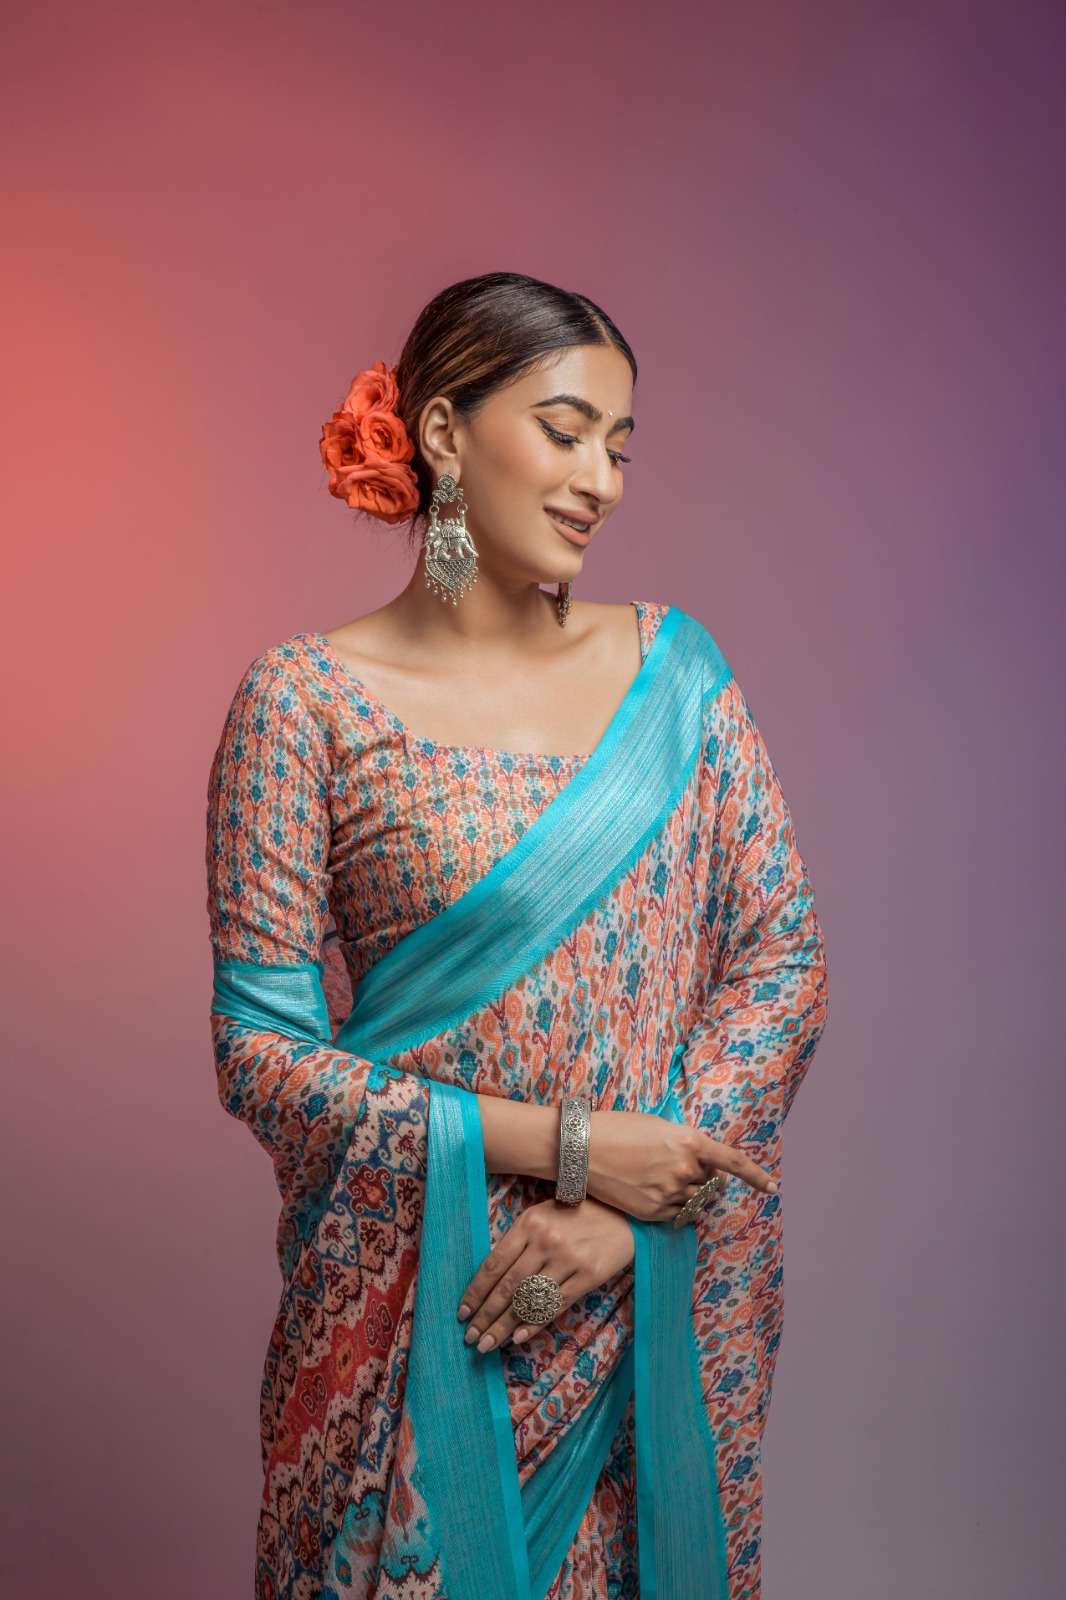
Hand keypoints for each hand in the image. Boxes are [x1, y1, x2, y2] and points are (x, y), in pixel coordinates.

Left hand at [456, 1197, 633, 1354]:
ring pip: (529, 1300)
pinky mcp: (589, 1275)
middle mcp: (546, 1241)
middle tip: (470, 1338)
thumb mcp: (541, 1216)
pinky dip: (534, 1324)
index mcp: (529, 1223)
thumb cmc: (574, 1215)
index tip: (463, 1313)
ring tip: (487, 1345)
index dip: (476, 1292)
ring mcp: (568, 1259)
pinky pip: (556, 1305)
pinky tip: (518, 1337)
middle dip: (486, 1316)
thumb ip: (517, 1243)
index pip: (494, 1265)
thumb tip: (490, 1281)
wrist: (622, 1213)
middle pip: (508, 1287)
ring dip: (504, 1326)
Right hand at [585, 1109, 777, 1221]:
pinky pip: (676, 1214)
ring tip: (657, 1177)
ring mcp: (669, 1193)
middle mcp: (685, 1169)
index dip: (756, 1176)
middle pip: (710, 1182)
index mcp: (689, 1141)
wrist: (580, 1149)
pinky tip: (650, 1191)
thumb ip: (683, 1142)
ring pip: (694, 1200)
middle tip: (679, 1168)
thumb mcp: (657, 1126)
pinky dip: (672, 1206)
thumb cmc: (616, 1128)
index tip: (773, 1187)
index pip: (733, 1162)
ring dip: (687, 1192)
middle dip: (704, 1178)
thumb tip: (697, 1158)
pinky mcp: (653, 1212)